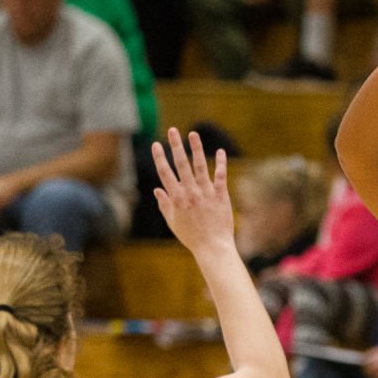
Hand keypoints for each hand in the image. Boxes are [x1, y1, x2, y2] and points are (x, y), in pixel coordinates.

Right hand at [153, 128, 237, 254]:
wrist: (212, 247)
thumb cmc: (191, 237)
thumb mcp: (173, 222)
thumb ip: (165, 205)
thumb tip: (156, 190)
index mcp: (177, 199)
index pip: (165, 173)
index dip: (160, 158)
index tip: (156, 144)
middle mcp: (190, 193)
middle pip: (181, 165)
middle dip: (176, 146)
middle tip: (172, 130)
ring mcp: (206, 193)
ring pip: (200, 166)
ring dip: (196, 148)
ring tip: (193, 134)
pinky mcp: (221, 196)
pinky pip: (220, 176)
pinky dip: (221, 163)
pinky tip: (221, 151)